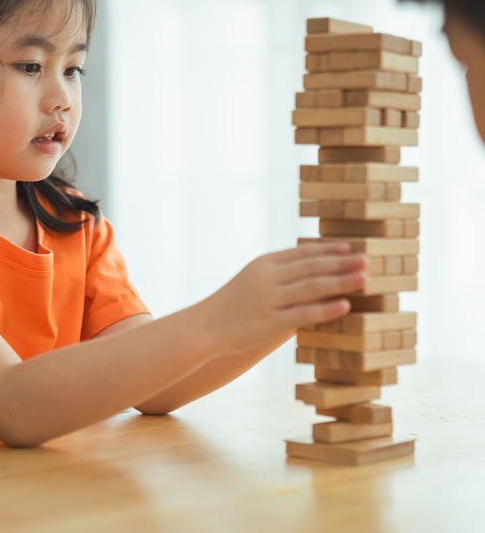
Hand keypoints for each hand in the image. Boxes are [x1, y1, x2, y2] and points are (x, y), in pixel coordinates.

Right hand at [198, 243, 365, 355]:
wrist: (207, 325)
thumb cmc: (233, 303)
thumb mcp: (252, 277)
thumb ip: (278, 272)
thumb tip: (310, 267)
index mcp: (264, 263)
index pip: (302, 253)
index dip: (327, 250)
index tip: (349, 248)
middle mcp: (268, 277)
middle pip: (311, 267)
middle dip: (341, 263)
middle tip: (367, 260)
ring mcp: (269, 299)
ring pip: (312, 287)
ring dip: (341, 281)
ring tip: (365, 278)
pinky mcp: (270, 322)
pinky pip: (304, 313)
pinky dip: (326, 309)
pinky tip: (345, 305)